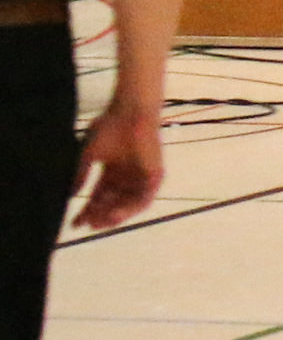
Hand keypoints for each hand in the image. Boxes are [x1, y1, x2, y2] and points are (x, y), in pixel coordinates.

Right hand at [70, 100, 163, 229]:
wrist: (130, 114)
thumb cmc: (109, 128)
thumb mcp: (89, 155)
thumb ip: (81, 175)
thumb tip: (71, 196)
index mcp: (112, 173)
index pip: (99, 198)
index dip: (87, 211)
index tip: (74, 224)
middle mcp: (127, 178)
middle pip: (112, 204)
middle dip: (99, 216)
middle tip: (87, 225)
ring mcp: (141, 178)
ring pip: (127, 205)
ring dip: (114, 216)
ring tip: (100, 223)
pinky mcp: (154, 177)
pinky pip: (143, 199)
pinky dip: (130, 208)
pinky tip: (115, 214)